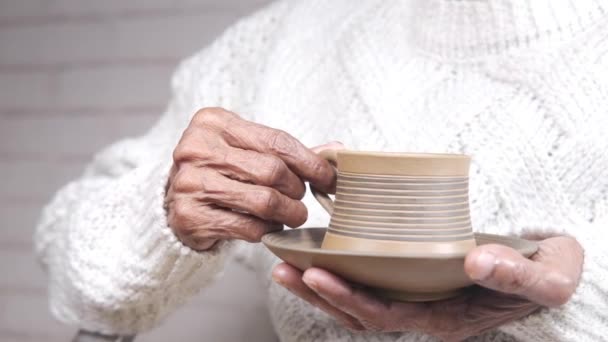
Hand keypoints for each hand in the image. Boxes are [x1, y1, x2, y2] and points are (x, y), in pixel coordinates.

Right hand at [165, 107, 339, 249]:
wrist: (174, 204)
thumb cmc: (220, 173)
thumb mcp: (248, 151)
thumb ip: (289, 151)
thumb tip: (337, 149)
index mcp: (214, 122)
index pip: (277, 141)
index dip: (311, 163)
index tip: (331, 179)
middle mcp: (196, 148)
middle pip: (272, 171)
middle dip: (297, 190)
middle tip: (301, 199)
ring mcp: (190, 183)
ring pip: (263, 201)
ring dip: (288, 214)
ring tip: (292, 216)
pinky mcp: (189, 216)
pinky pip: (248, 227)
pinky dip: (267, 231)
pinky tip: (268, 228)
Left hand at [272, 235, 582, 340]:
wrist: (548, 268)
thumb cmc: (545, 273)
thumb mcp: (548, 277)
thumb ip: (519, 275)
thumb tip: (479, 262)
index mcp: (446, 318)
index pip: (386, 316)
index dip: (350, 300)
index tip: (318, 276)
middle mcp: (424, 311)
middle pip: (359, 310)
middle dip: (319, 292)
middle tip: (283, 268)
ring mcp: (415, 295)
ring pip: (358, 296)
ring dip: (320, 281)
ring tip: (286, 261)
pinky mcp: (413, 274)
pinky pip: (371, 275)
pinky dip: (343, 264)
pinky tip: (321, 245)